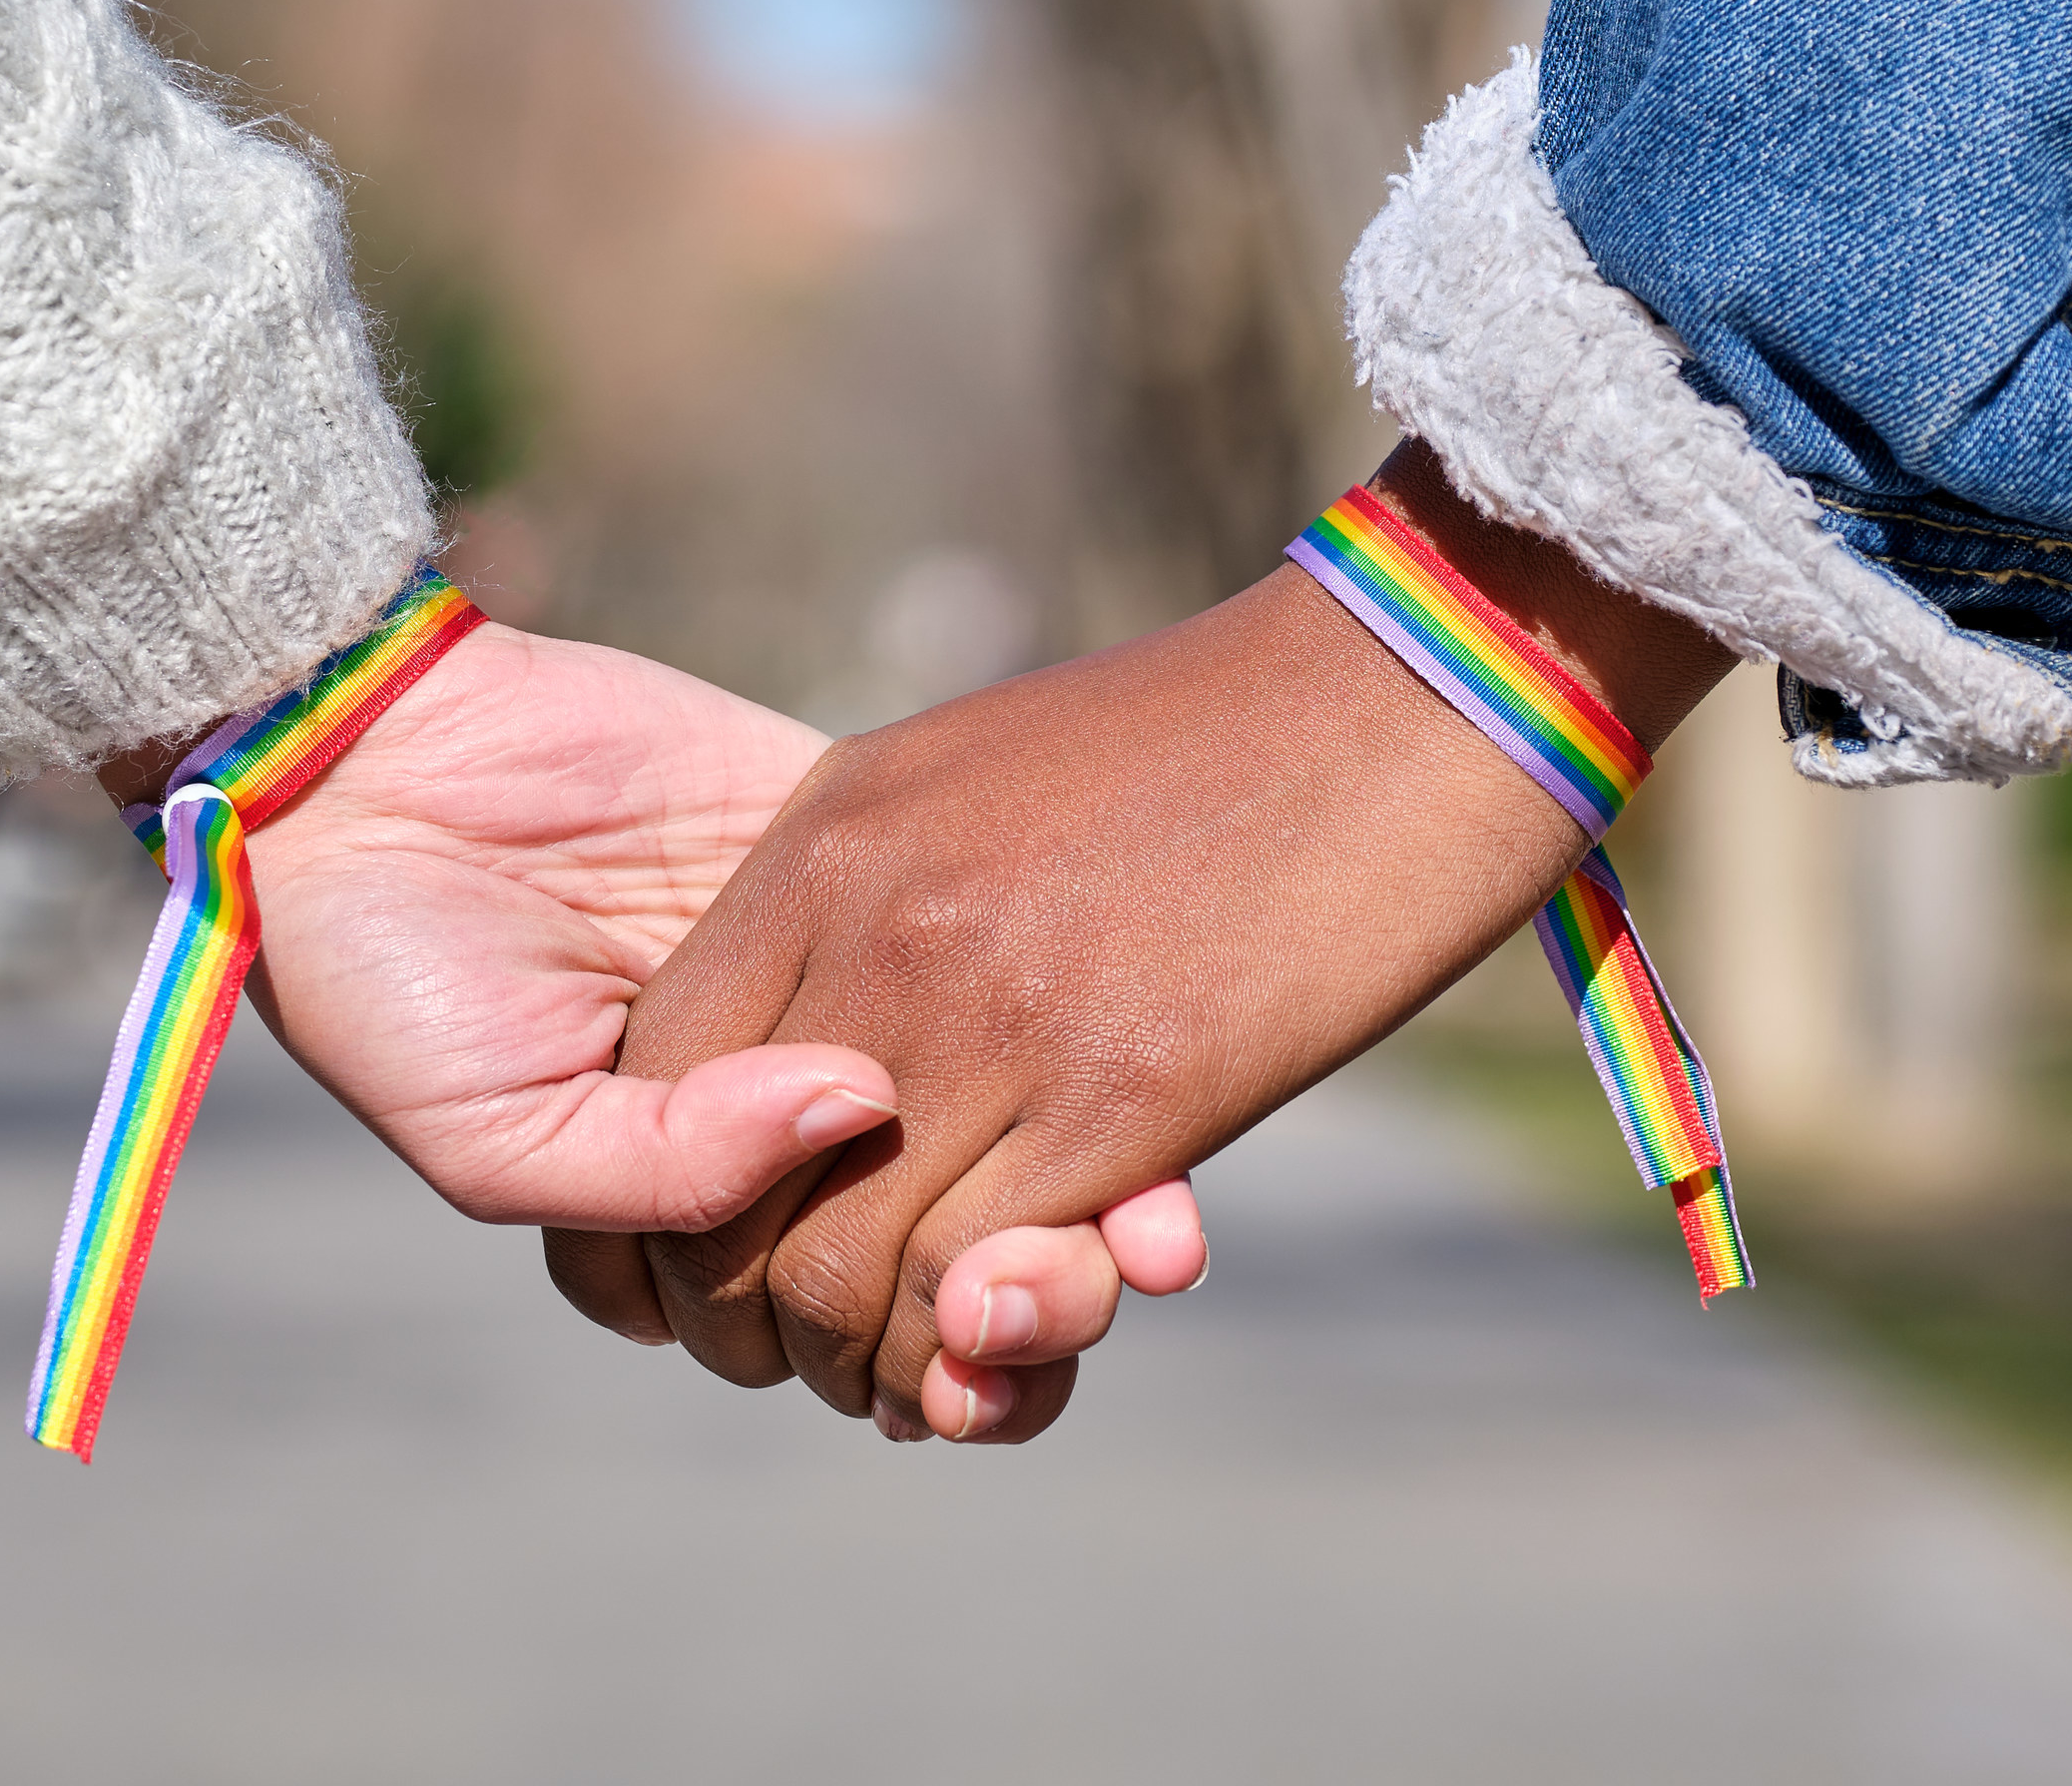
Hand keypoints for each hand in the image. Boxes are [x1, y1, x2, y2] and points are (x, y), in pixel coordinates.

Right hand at [107, 620, 1206, 1296]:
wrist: (363, 767)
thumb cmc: (392, 980)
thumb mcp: (503, 1137)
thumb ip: (672, 1172)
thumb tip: (863, 1107)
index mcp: (707, 1215)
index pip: (859, 1329)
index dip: (943, 1378)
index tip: (979, 1395)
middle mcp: (790, 1120)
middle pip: (959, 1243)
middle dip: (1042, 1306)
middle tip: (1080, 1312)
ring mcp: (838, 992)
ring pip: (1012, 1116)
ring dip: (1096, 1195)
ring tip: (1148, 1249)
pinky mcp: (860, 860)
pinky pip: (999, 950)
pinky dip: (1084, 1028)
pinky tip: (1150, 1094)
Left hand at [544, 445, 1735, 1439]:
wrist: (1408, 688)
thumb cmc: (1210, 736)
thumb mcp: (981, 775)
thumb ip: (876, 890)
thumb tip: (821, 1023)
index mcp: (828, 835)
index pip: (663, 1056)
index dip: (676, 1183)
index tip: (731, 1239)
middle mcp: (877, 924)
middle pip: (716, 1181)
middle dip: (735, 1303)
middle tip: (791, 1350)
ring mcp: (991, 1013)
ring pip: (832, 1264)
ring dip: (846, 1356)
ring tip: (894, 1384)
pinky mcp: (1117, 1097)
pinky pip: (966, 1284)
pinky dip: (956, 1356)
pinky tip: (982, 1363)